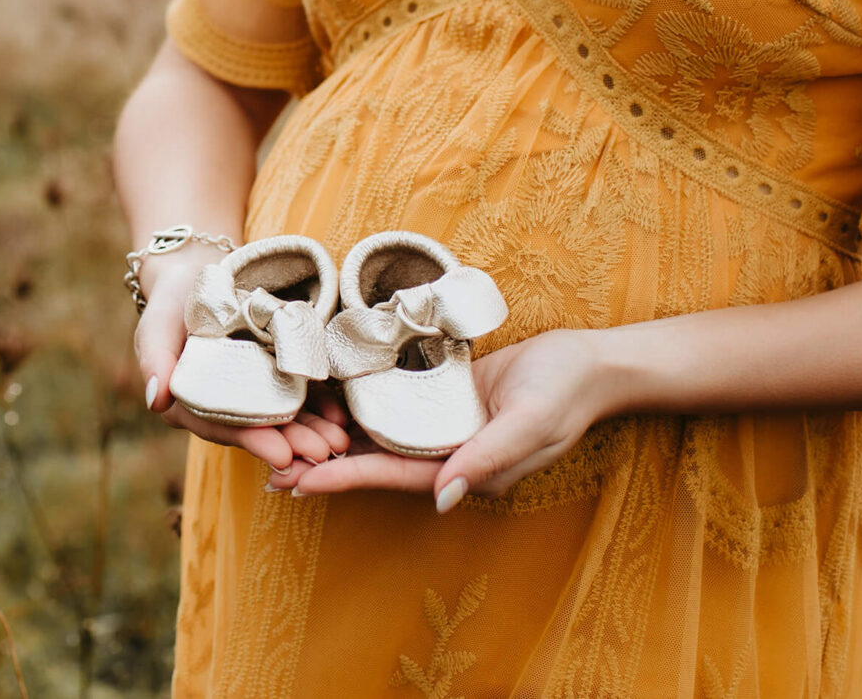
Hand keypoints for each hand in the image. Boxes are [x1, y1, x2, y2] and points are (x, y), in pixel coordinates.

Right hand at [131, 256, 350, 469]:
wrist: (197, 276)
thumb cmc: (171, 302)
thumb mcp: (157, 324)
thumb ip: (155, 360)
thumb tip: (156, 401)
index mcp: (189, 405)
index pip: (222, 427)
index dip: (252, 440)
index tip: (281, 455)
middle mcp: (222, 406)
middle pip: (258, 428)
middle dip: (292, 442)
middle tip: (323, 453)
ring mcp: (251, 393)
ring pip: (282, 417)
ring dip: (311, 431)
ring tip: (339, 440)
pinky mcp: (273, 375)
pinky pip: (298, 394)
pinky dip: (319, 406)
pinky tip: (340, 414)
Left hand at [265, 329, 610, 509]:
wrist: (591, 362)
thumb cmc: (565, 392)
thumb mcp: (530, 425)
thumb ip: (488, 459)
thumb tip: (445, 498)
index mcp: (464, 468)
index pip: (391, 477)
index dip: (342, 479)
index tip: (297, 482)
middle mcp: (447, 451)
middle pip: (374, 461)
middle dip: (324, 465)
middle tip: (269, 464)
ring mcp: (444, 422)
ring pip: (379, 434)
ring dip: (335, 437)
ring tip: (284, 436)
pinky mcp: (444, 393)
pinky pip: (395, 401)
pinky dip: (362, 403)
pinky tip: (326, 398)